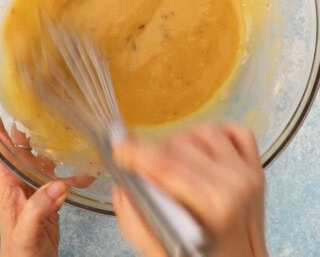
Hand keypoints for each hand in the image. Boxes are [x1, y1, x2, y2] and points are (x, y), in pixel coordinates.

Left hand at [0, 81, 92, 256]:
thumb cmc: (19, 252)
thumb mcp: (25, 231)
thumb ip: (40, 207)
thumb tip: (59, 185)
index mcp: (5, 179)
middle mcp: (17, 175)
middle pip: (17, 137)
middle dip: (24, 116)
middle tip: (35, 96)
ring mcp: (32, 181)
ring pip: (41, 150)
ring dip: (54, 142)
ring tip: (68, 131)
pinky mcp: (47, 189)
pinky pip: (61, 172)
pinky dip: (74, 172)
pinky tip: (85, 174)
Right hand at [113, 123, 267, 256]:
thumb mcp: (164, 255)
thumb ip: (137, 223)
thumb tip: (122, 187)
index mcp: (216, 207)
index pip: (167, 167)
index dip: (137, 153)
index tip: (119, 148)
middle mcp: (236, 183)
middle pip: (180, 146)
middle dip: (153, 153)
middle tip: (141, 166)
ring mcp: (248, 172)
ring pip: (204, 131)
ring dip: (182, 141)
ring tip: (172, 161)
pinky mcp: (255, 166)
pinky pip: (234, 130)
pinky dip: (215, 133)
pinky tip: (202, 149)